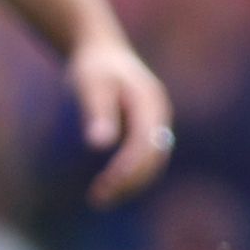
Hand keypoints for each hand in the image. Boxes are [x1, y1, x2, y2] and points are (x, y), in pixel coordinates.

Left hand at [67, 32, 175, 205]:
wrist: (101, 50)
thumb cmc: (93, 66)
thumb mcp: (91, 84)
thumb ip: (96, 111)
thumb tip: (99, 145)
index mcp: (150, 103)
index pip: (145, 144)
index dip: (128, 168)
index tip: (104, 185)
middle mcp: (159, 115)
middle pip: (153, 158)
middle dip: (129, 182)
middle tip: (98, 200)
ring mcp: (155, 123)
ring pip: (152, 162)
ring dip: (130, 184)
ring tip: (98, 199)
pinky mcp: (146, 129)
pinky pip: (144, 158)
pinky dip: (129, 175)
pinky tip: (107, 186)